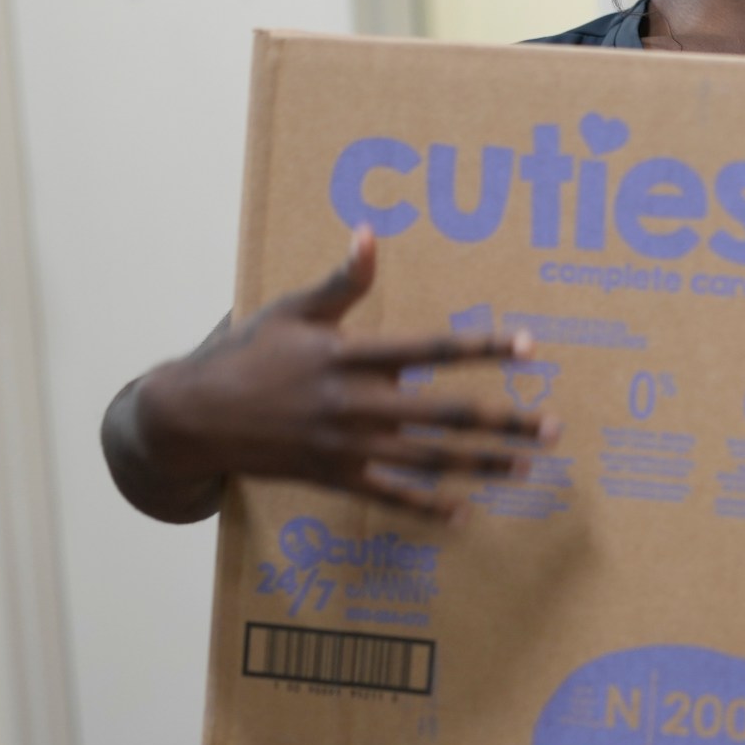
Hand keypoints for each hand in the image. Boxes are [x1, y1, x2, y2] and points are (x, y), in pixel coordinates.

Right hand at [132, 227, 555, 520]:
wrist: (192, 416)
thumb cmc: (248, 355)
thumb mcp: (293, 311)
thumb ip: (342, 280)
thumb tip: (368, 232)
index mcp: (347, 356)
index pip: (428, 350)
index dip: (480, 348)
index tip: (528, 347)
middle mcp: (352, 404)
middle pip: (442, 414)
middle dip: (502, 421)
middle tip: (552, 427)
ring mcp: (344, 446)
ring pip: (427, 460)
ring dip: (481, 464)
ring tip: (527, 466)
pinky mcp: (332, 476)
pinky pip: (387, 497)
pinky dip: (426, 507)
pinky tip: (465, 512)